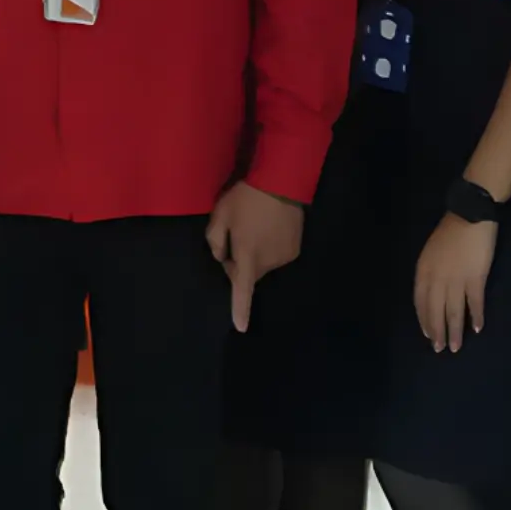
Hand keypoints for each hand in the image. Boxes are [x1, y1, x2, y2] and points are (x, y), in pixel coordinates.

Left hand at [204, 183, 305, 331]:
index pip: (242, 289)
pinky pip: (276, 256)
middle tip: (233, 239)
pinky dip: (269, 248)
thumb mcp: (220, 215)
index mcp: (248, 256)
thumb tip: (222, 257)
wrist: (281, 182)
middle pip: (250, 274)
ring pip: (264, 265)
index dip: (240, 309)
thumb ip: (215, 240)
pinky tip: (267, 229)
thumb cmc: (246, 199)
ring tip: (253, 229)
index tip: (240, 327)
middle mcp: (269, 262)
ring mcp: (284, 257)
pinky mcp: (295, 250)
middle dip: (240, 265)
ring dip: (255, 255)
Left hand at [414, 214, 498, 352]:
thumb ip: (430, 273)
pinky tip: (477, 329)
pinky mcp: (476, 277)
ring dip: (454, 331)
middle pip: (435, 310)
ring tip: (455, 347)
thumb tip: (433, 294)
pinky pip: (474, 302)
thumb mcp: (430, 252)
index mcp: (424, 270)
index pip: (420, 302)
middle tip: (439, 349)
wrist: (470, 215)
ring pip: (454, 311)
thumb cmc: (450, 232)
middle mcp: (437, 277)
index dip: (424, 320)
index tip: (428, 334)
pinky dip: (476, 316)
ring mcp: (456, 278)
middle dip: (437, 331)